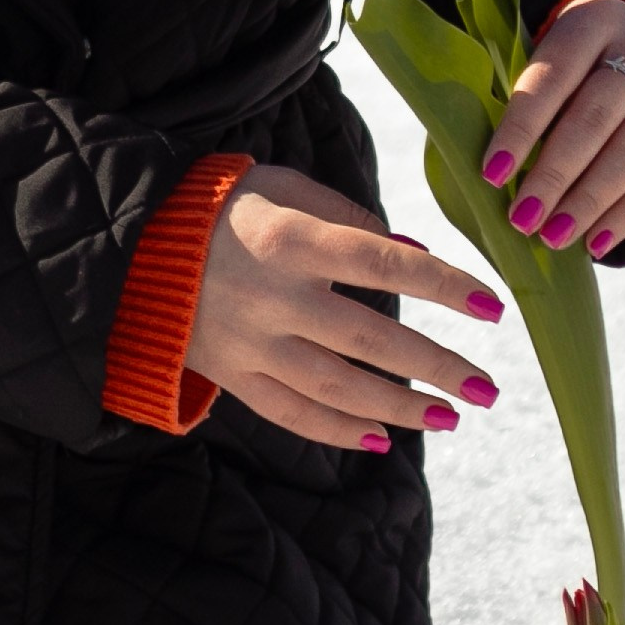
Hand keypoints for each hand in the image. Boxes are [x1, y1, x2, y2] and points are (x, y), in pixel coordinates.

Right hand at [184, 166, 504, 452]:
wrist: (131, 246)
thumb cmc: (221, 207)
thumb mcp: (282, 186)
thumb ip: (348, 217)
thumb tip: (414, 253)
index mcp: (291, 240)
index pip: (385, 265)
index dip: (444, 285)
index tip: (493, 308)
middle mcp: (273, 297)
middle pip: (372, 339)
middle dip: (437, 366)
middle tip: (487, 388)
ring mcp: (251, 343)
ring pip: (338, 388)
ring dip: (400, 407)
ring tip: (450, 417)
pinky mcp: (232, 375)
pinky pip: (292, 413)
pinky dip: (338, 431)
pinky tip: (382, 438)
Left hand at [482, 0, 624, 257]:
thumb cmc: (578, 59)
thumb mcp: (552, 49)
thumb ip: (527, 93)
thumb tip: (492, 170)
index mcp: (594, 19)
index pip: (553, 76)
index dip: (521, 127)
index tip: (492, 174)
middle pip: (596, 117)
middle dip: (556, 174)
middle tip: (522, 218)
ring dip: (590, 201)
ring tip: (554, 237)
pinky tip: (595, 242)